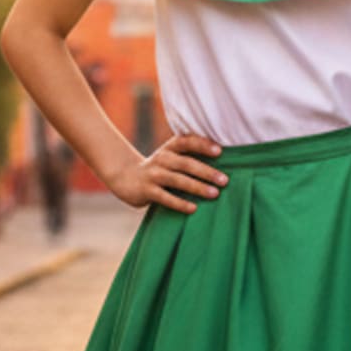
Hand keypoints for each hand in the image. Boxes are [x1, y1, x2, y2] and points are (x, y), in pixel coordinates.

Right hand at [110, 131, 227, 213]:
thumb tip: (225, 162)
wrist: (125, 176)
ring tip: (214, 194)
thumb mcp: (170, 156)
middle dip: (206, 172)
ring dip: (197, 187)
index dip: (202, 145)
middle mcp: (162, 159)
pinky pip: (165, 197)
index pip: (187, 141)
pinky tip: (193, 208)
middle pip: (186, 163)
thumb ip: (189, 156)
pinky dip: (180, 203)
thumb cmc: (159, 167)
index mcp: (170, 148)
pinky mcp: (146, 191)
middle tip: (224, 180)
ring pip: (177, 180)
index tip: (220, 151)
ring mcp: (153, 174)